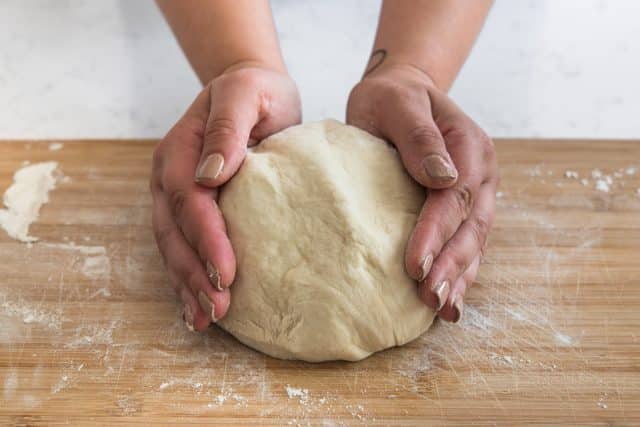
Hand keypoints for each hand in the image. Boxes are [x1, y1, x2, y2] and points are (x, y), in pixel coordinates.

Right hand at [150, 64, 300, 330]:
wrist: (250, 87)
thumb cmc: (254, 91)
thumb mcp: (245, 95)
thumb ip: (229, 128)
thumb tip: (212, 173)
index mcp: (179, 151)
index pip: (188, 201)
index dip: (206, 238)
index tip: (228, 272)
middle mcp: (169, 177)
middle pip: (174, 232)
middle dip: (194, 273)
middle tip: (218, 309)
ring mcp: (174, 196)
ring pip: (173, 247)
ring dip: (187, 285)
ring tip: (206, 319)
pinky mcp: (190, 211)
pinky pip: (182, 248)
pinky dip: (187, 280)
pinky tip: (195, 308)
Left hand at [347, 63, 497, 322]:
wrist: (400, 93)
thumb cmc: (392, 98)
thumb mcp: (398, 104)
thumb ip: (418, 137)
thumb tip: (442, 177)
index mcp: (469, 147)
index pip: (455, 197)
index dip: (436, 233)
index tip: (415, 265)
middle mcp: (479, 174)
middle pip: (470, 227)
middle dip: (451, 266)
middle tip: (429, 298)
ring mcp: (475, 194)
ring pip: (473, 242)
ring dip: (459, 277)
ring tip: (442, 310)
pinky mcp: (460, 209)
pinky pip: (464, 244)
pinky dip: (458, 273)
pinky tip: (448, 300)